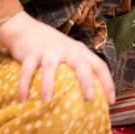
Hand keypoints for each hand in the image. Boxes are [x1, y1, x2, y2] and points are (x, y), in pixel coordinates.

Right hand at [0, 11, 116, 103]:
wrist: (27, 30)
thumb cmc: (53, 48)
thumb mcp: (70, 54)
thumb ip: (79, 69)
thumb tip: (92, 98)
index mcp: (80, 51)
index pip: (99, 65)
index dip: (107, 82)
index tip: (112, 100)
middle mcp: (66, 49)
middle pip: (80, 64)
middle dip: (86, 80)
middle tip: (90, 98)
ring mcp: (48, 50)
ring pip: (50, 67)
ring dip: (48, 85)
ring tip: (47, 103)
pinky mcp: (30, 53)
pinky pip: (27, 71)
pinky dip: (24, 86)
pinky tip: (22, 101)